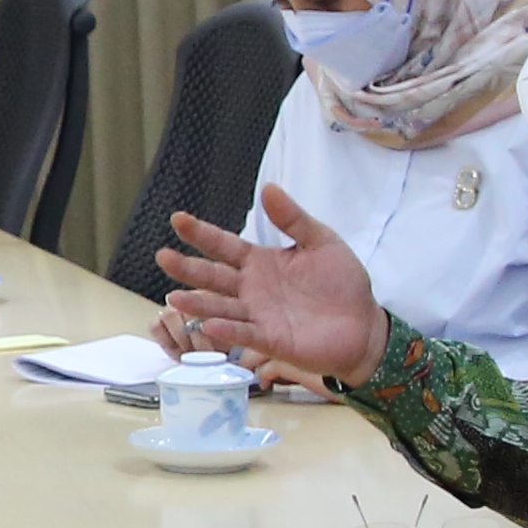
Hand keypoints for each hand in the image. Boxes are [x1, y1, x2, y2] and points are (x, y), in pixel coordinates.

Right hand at [157, 192, 386, 387]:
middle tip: (163, 256)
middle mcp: (252, 289)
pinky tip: (210, 323)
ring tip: (174, 295)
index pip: (224, 246)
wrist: (364, 326)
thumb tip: (268, 187)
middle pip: (213, 276)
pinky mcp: (270, 340)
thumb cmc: (342, 284)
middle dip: (188, 268)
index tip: (178, 219)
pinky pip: (245, 332)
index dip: (201, 233)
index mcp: (261, 262)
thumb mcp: (322, 242)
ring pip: (221, 307)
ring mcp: (258, 315)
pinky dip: (227, 329)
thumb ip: (294, 219)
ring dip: (198, 302)